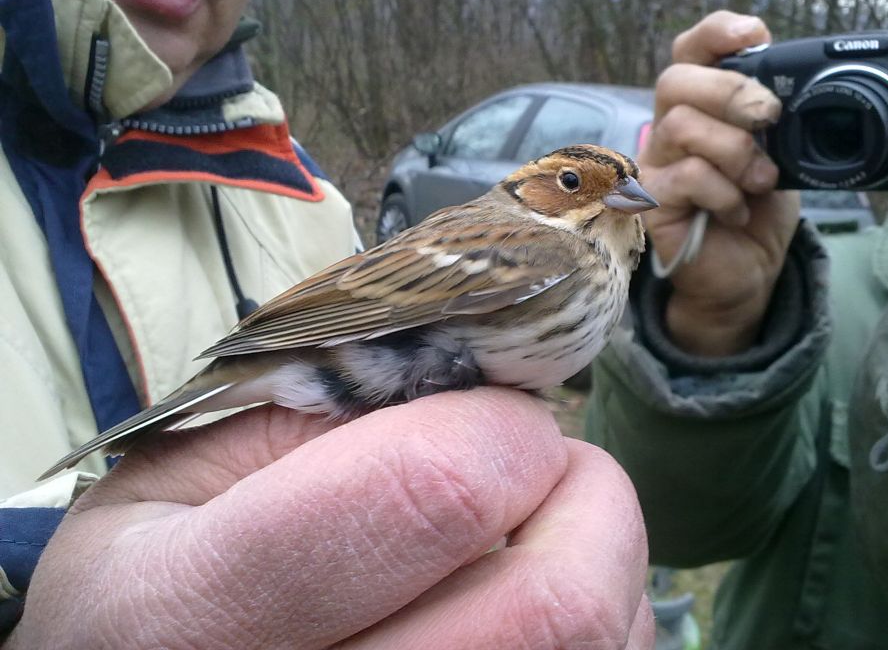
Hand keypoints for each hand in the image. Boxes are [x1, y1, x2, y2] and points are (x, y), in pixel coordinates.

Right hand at [8, 391, 652, 649]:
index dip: (499, 430)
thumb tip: (490, 396)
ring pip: (595, 649)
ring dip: (596, 563)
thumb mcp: (183, 471)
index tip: (490, 417)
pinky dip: (599, 625)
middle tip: (537, 465)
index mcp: (193, 611)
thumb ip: (322, 412)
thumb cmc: (155, 581)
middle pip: (553, 607)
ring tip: (523, 536)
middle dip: (584, 496)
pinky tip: (519, 605)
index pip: (430, 493)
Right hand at [642, 10, 799, 354]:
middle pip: (676, 80)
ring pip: (683, 126)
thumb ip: (776, 116)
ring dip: (736, 152)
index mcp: (701, 106)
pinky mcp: (653, 203)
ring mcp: (657, 165)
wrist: (747, 273)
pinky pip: (687, 176)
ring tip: (761, 180)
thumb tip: (796, 81)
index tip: (753, 33)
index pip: (691, 51)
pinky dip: (725, 192)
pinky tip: (737, 210)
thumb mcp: (781, 152)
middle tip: (769, 117)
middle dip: (731, 91)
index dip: (715, 32)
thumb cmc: (758, 210)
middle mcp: (670, 129)